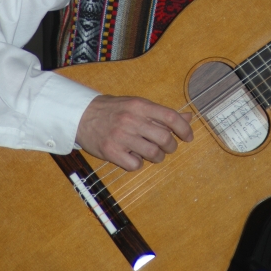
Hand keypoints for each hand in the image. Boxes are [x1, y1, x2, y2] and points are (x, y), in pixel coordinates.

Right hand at [76, 95, 192, 170]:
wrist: (82, 115)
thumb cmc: (113, 110)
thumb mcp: (137, 105)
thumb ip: (161, 113)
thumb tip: (188, 117)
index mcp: (140, 105)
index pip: (170, 117)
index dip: (184, 129)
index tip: (189, 137)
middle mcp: (132, 120)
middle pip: (164, 138)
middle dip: (171, 146)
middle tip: (168, 147)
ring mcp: (121, 136)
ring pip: (153, 153)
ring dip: (158, 157)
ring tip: (153, 153)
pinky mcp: (111, 151)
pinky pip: (135, 165)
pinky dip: (138, 163)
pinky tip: (133, 156)